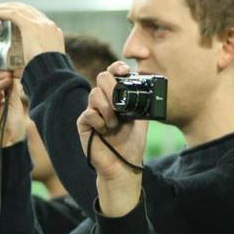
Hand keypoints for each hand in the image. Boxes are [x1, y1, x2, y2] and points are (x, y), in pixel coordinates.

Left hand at [0, 2, 63, 66]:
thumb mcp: (44, 63)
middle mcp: (48, 25)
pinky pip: (13, 14)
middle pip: (29, 10)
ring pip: (19, 9)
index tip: (15, 17)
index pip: (39, 18)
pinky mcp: (30, 26)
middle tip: (3, 9)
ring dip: (5, 8)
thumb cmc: (48, 73)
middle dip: (15, 7)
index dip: (26, 15)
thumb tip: (20, 70)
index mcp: (55, 33)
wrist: (52, 71)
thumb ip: (35, 60)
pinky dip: (1, 13)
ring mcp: (40, 24)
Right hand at [76, 61, 146, 216]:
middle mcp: (103, 101)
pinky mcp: (83, 124)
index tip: (124, 71)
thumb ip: (141, 103)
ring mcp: (92, 112)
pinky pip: (88, 113)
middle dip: (112, 88)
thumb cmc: (131, 145)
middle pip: (101, 78)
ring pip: (94, 94)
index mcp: (117, 97)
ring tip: (114, 124)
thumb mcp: (142, 120)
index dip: (116, 67)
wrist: (123, 166)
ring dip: (107, 107)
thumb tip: (150, 88)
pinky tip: (105, 130)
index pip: (112, 73)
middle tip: (120, 105)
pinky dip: (99, 120)